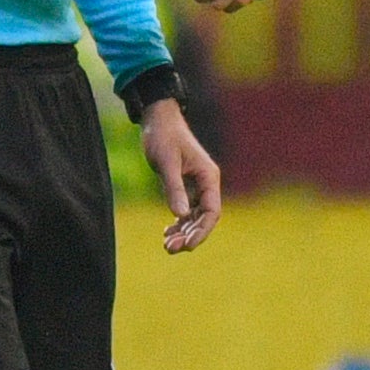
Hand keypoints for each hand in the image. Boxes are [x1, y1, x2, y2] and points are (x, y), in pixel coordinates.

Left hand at [140, 95, 222, 254]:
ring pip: (195, 217)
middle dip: (189, 236)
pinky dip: (178, 223)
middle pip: (204, 218)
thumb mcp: (167, 163)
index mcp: (209, 177)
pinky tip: (167, 233)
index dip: (202, 231)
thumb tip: (181, 216)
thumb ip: (174, 188)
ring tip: (167, 246)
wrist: (157, 120)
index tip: (187, 245)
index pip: (212, 212)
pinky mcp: (185, 186)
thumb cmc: (163, 137)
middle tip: (170, 249)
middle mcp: (206, 183)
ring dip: (183, 232)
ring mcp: (197, 186)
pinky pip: (187, 211)